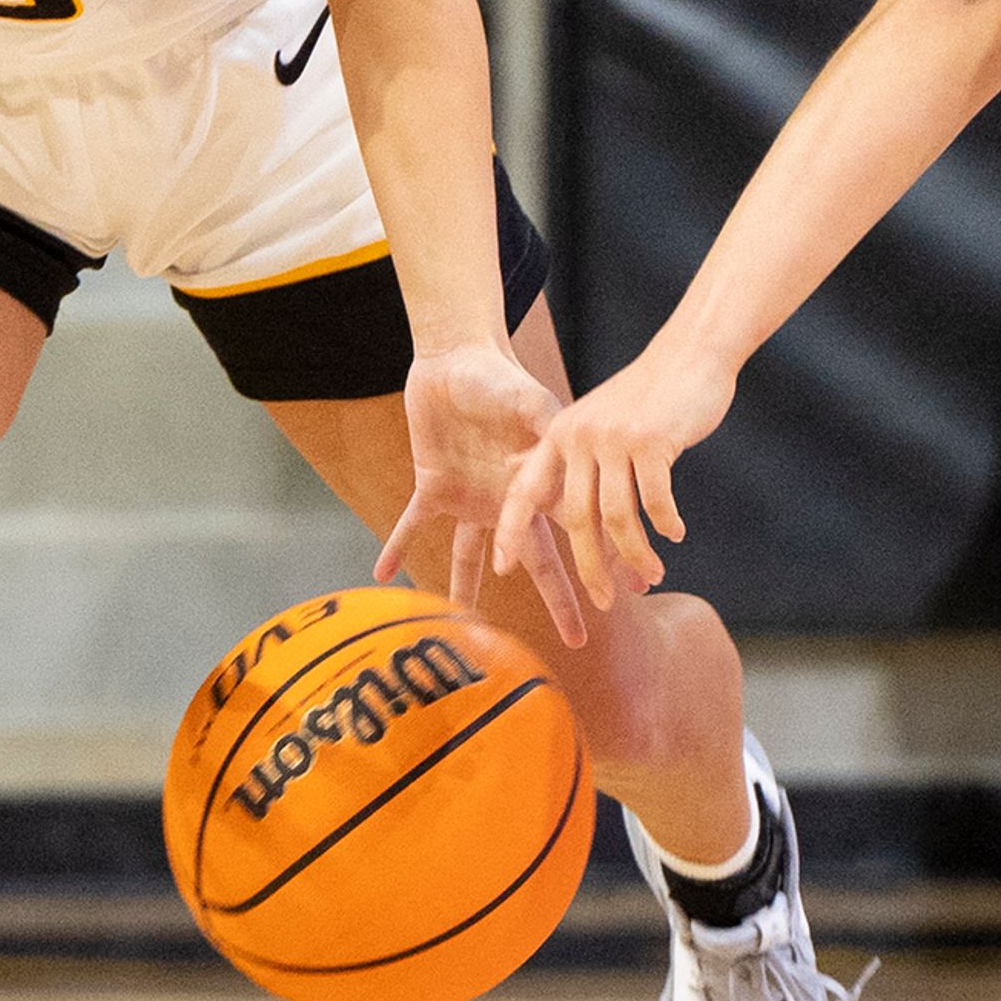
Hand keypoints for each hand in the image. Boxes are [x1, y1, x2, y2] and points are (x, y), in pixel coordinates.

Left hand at [375, 343, 591, 644]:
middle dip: (557, 601)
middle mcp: (506, 502)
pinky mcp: (433, 486)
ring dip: (464, 590)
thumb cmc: (500, 376)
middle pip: (536, 563)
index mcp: (536, 488)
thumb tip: (569, 460)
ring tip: (464, 626)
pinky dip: (397, 546)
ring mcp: (470, 498)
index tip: (617, 600)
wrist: (457, 358)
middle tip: (575, 642)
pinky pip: (411, 524)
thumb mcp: (530, 402)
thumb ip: (546, 429)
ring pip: (468, 557)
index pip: (573, 537)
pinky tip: (383, 573)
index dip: (597, 567)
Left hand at [493, 343, 736, 611]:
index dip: (511, 530)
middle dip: (590, 568)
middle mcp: (581, 436)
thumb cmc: (642, 392)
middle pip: (578, 518)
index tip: (501, 569)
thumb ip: (553, 448)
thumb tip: (512, 470)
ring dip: (636, 554)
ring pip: (619, 516)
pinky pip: (655, 499)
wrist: (689, 352)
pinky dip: (666, 523)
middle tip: (603, 601)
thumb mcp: (588, 416)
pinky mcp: (652, 440)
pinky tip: (675, 533)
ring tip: (652, 575)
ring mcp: (615, 438)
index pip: (525, 490)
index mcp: (560, 433)